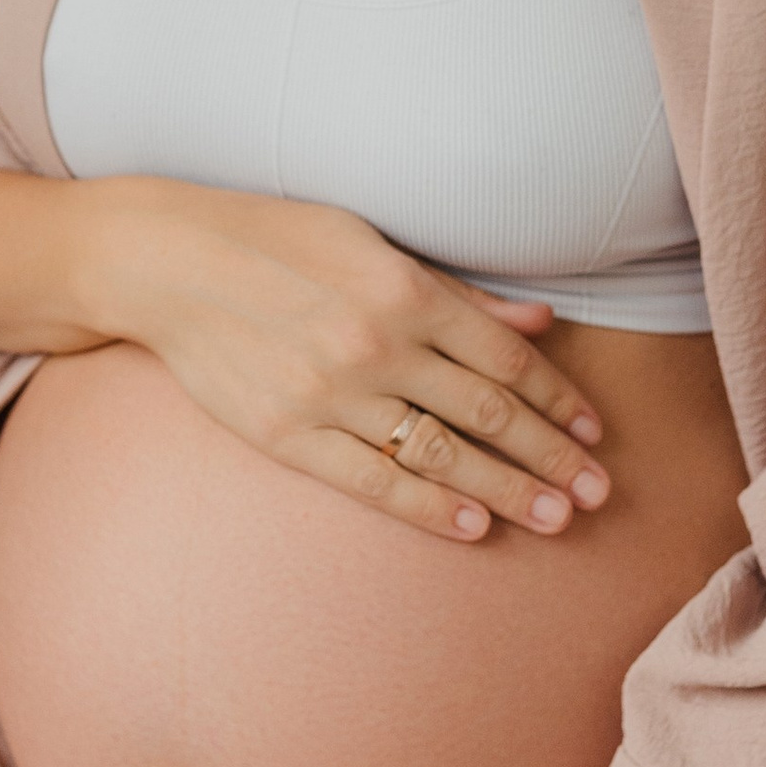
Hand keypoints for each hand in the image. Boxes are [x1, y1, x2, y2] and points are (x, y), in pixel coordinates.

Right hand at [94, 182, 613, 546]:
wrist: (166, 264)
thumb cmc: (274, 240)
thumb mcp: (368, 241)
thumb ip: (454, 290)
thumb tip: (537, 323)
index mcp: (404, 288)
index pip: (505, 358)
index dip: (557, 399)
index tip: (593, 432)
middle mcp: (376, 343)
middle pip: (487, 412)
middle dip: (550, 456)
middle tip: (599, 493)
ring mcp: (331, 394)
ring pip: (440, 453)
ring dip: (506, 490)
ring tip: (556, 519)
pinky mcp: (288, 434)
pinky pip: (372, 480)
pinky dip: (428, 505)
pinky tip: (472, 526)